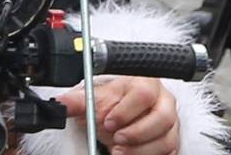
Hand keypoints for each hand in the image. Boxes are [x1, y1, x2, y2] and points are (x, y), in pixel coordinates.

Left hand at [56, 76, 178, 154]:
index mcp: (146, 83)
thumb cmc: (113, 102)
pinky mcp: (170, 141)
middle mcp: (163, 102)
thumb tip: (60, 103)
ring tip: (119, 151)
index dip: (126, 110)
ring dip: (142, 149)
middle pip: (163, 117)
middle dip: (138, 132)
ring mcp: (169, 123)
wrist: (118, 114)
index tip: (108, 122)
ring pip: (167, 139)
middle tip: (116, 140)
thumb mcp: (94, 100)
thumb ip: (78, 102)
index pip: (144, 94)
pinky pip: (169, 152)